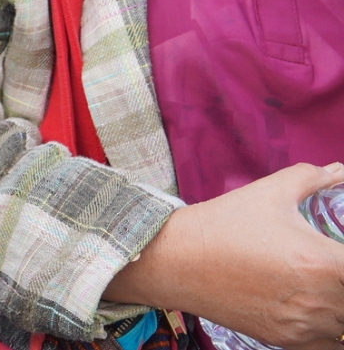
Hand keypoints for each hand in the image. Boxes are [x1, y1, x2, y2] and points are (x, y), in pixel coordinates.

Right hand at [104, 162, 343, 348]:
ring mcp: (302, 324)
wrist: (175, 260)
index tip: (339, 256)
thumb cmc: (222, 225)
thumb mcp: (269, 193)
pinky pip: (330, 346)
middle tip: (331, 269)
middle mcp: (317, 299)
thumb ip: (311, 178)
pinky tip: (316, 311)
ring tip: (324, 288)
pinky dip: (331, 332)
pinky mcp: (286, 340)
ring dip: (340, 308)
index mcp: (321, 262)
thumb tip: (337, 170)